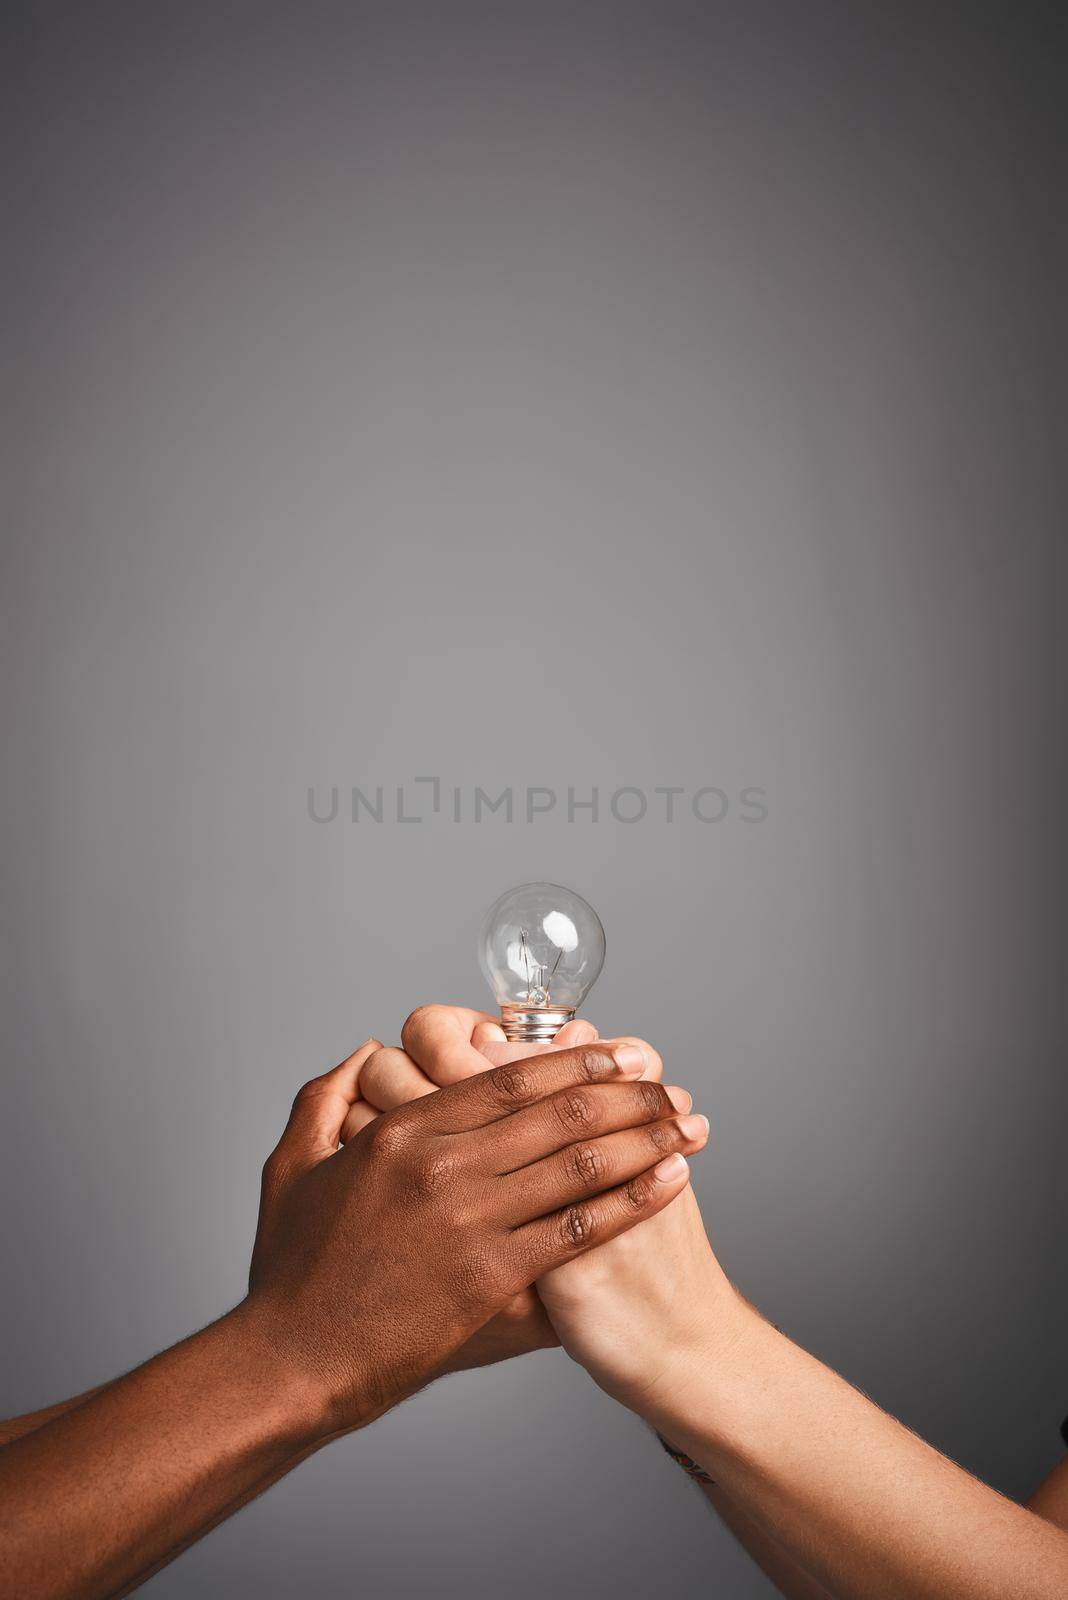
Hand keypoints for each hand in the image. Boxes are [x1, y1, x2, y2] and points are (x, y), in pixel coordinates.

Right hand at [246, 1033, 698, 1434]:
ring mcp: (471, 1223)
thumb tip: (366, 1052)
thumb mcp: (293, 1165)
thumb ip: (327, 1096)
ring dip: (643, 1139)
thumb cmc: (291, 1268)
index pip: (510, 1079)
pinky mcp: (490, 1279)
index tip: (619, 1053)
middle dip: (627, 1094)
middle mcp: (444, 1167)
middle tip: (669, 1086)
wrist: (294, 1361)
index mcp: (404, 1132)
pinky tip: (668, 1182)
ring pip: (580, 1164)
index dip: (576, 1061)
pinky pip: (578, 1230)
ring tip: (687, 1126)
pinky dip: (632, 1201)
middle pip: (559, 1113)